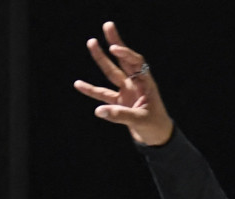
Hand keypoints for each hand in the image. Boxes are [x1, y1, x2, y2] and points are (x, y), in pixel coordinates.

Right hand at [73, 21, 173, 146]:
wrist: (156, 138)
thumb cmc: (155, 126)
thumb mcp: (140, 120)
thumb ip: (120, 115)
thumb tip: (98, 111)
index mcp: (146, 83)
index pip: (136, 63)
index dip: (126, 54)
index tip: (114, 48)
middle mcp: (135, 84)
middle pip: (123, 60)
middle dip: (116, 42)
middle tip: (108, 25)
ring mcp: (126, 92)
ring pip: (111, 73)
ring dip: (102, 58)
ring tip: (91, 42)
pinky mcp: (118, 102)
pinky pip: (102, 94)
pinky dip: (91, 91)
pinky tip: (78, 84)